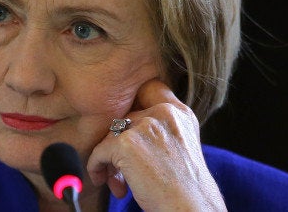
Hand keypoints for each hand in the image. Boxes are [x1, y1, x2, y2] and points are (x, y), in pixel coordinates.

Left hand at [86, 79, 225, 210]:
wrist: (190, 208)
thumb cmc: (184, 187)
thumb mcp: (180, 146)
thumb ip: (160, 130)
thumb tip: (120, 130)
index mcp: (180, 113)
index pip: (150, 88)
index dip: (135, 104)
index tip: (129, 130)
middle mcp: (163, 113)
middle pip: (125, 118)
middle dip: (119, 144)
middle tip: (121, 170)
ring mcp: (145, 125)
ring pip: (111, 135)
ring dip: (109, 159)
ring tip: (117, 182)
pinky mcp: (126, 143)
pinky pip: (99, 151)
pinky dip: (97, 167)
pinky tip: (107, 182)